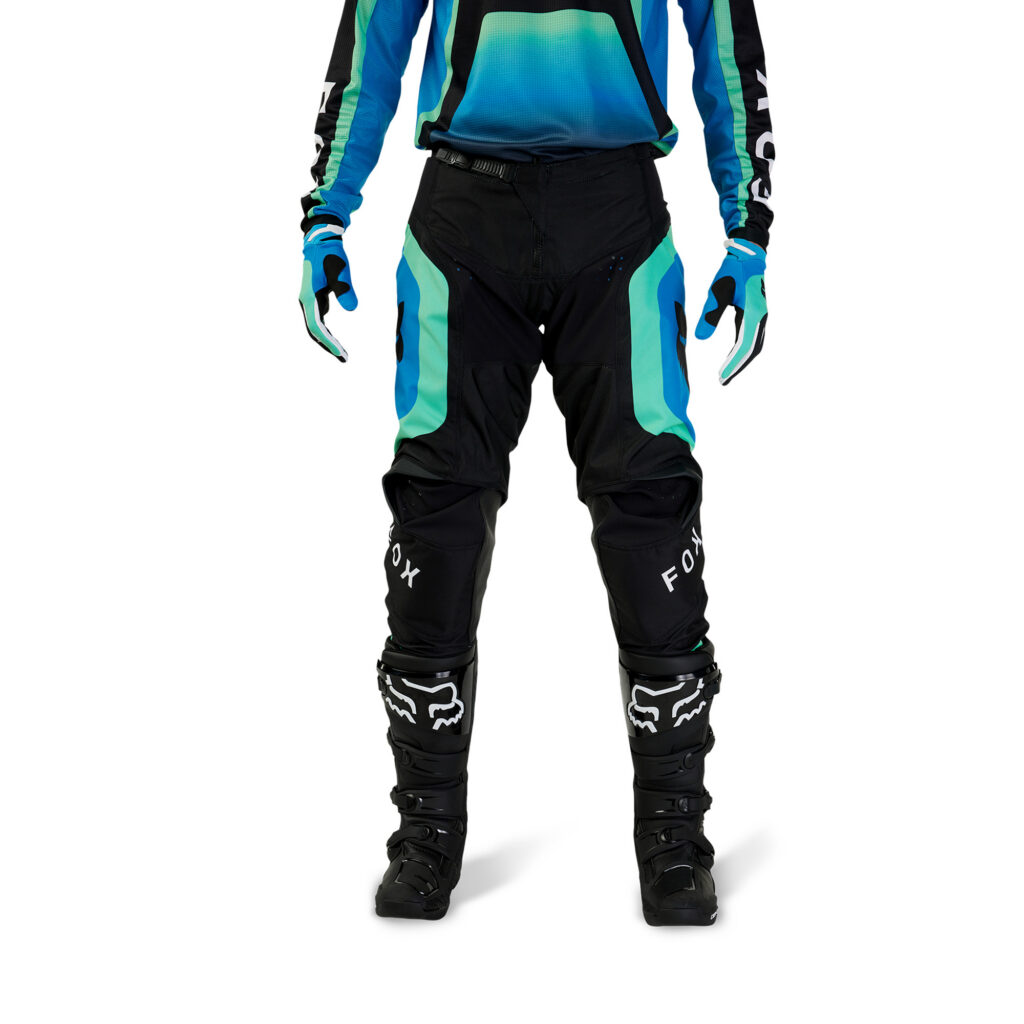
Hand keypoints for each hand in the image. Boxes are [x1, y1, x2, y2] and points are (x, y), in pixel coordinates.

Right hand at [299, 225, 357, 360]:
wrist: (321, 240)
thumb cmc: (331, 253)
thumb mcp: (341, 270)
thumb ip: (345, 289)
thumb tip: (352, 309)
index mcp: (309, 297)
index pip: (317, 327)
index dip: (328, 341)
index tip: (341, 353)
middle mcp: (305, 301)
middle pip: (314, 330)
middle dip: (328, 345)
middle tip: (343, 358)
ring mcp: (309, 300)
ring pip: (315, 326)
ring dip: (327, 339)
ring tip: (341, 352)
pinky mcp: (315, 297)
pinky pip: (319, 319)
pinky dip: (326, 330)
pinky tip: (335, 338)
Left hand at [694, 239, 767, 384]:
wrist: (748, 255)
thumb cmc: (732, 271)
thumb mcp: (717, 291)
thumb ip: (710, 314)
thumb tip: (700, 338)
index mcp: (754, 313)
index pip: (744, 346)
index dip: (733, 363)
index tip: (721, 376)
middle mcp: (761, 317)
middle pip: (752, 350)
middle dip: (737, 367)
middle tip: (722, 381)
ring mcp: (760, 316)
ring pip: (753, 346)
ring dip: (741, 361)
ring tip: (726, 374)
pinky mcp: (756, 315)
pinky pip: (750, 338)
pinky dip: (741, 350)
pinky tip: (731, 357)